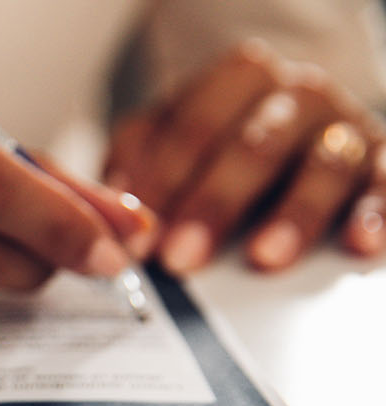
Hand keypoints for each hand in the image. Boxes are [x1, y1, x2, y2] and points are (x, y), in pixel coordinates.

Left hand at [105, 40, 385, 273]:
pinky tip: (357, 245)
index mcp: (242, 77)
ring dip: (292, 215)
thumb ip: (139, 159)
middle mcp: (300, 94)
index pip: (197, 123)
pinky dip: (375, 215)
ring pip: (324, 164)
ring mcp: (344, 127)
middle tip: (181, 255)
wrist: (297, 122)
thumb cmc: (225, 137)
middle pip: (256, 145)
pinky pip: (385, 186)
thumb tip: (117, 204)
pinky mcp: (380, 163)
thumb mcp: (171, 135)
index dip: (165, 178)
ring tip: (262, 258)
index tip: (141, 229)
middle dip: (214, 204)